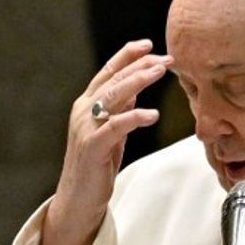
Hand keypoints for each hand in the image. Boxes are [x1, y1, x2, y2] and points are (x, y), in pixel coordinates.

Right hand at [35, 39, 171, 244]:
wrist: (78, 200)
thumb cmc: (97, 167)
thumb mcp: (112, 132)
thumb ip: (120, 109)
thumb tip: (136, 87)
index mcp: (87, 105)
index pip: (108, 72)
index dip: (127, 56)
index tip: (149, 44)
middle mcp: (83, 111)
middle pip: (113, 80)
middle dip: (140, 65)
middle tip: (166, 58)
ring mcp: (85, 128)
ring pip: (113, 97)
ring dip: (138, 81)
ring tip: (160, 72)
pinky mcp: (92, 148)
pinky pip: (115, 127)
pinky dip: (134, 117)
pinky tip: (152, 114)